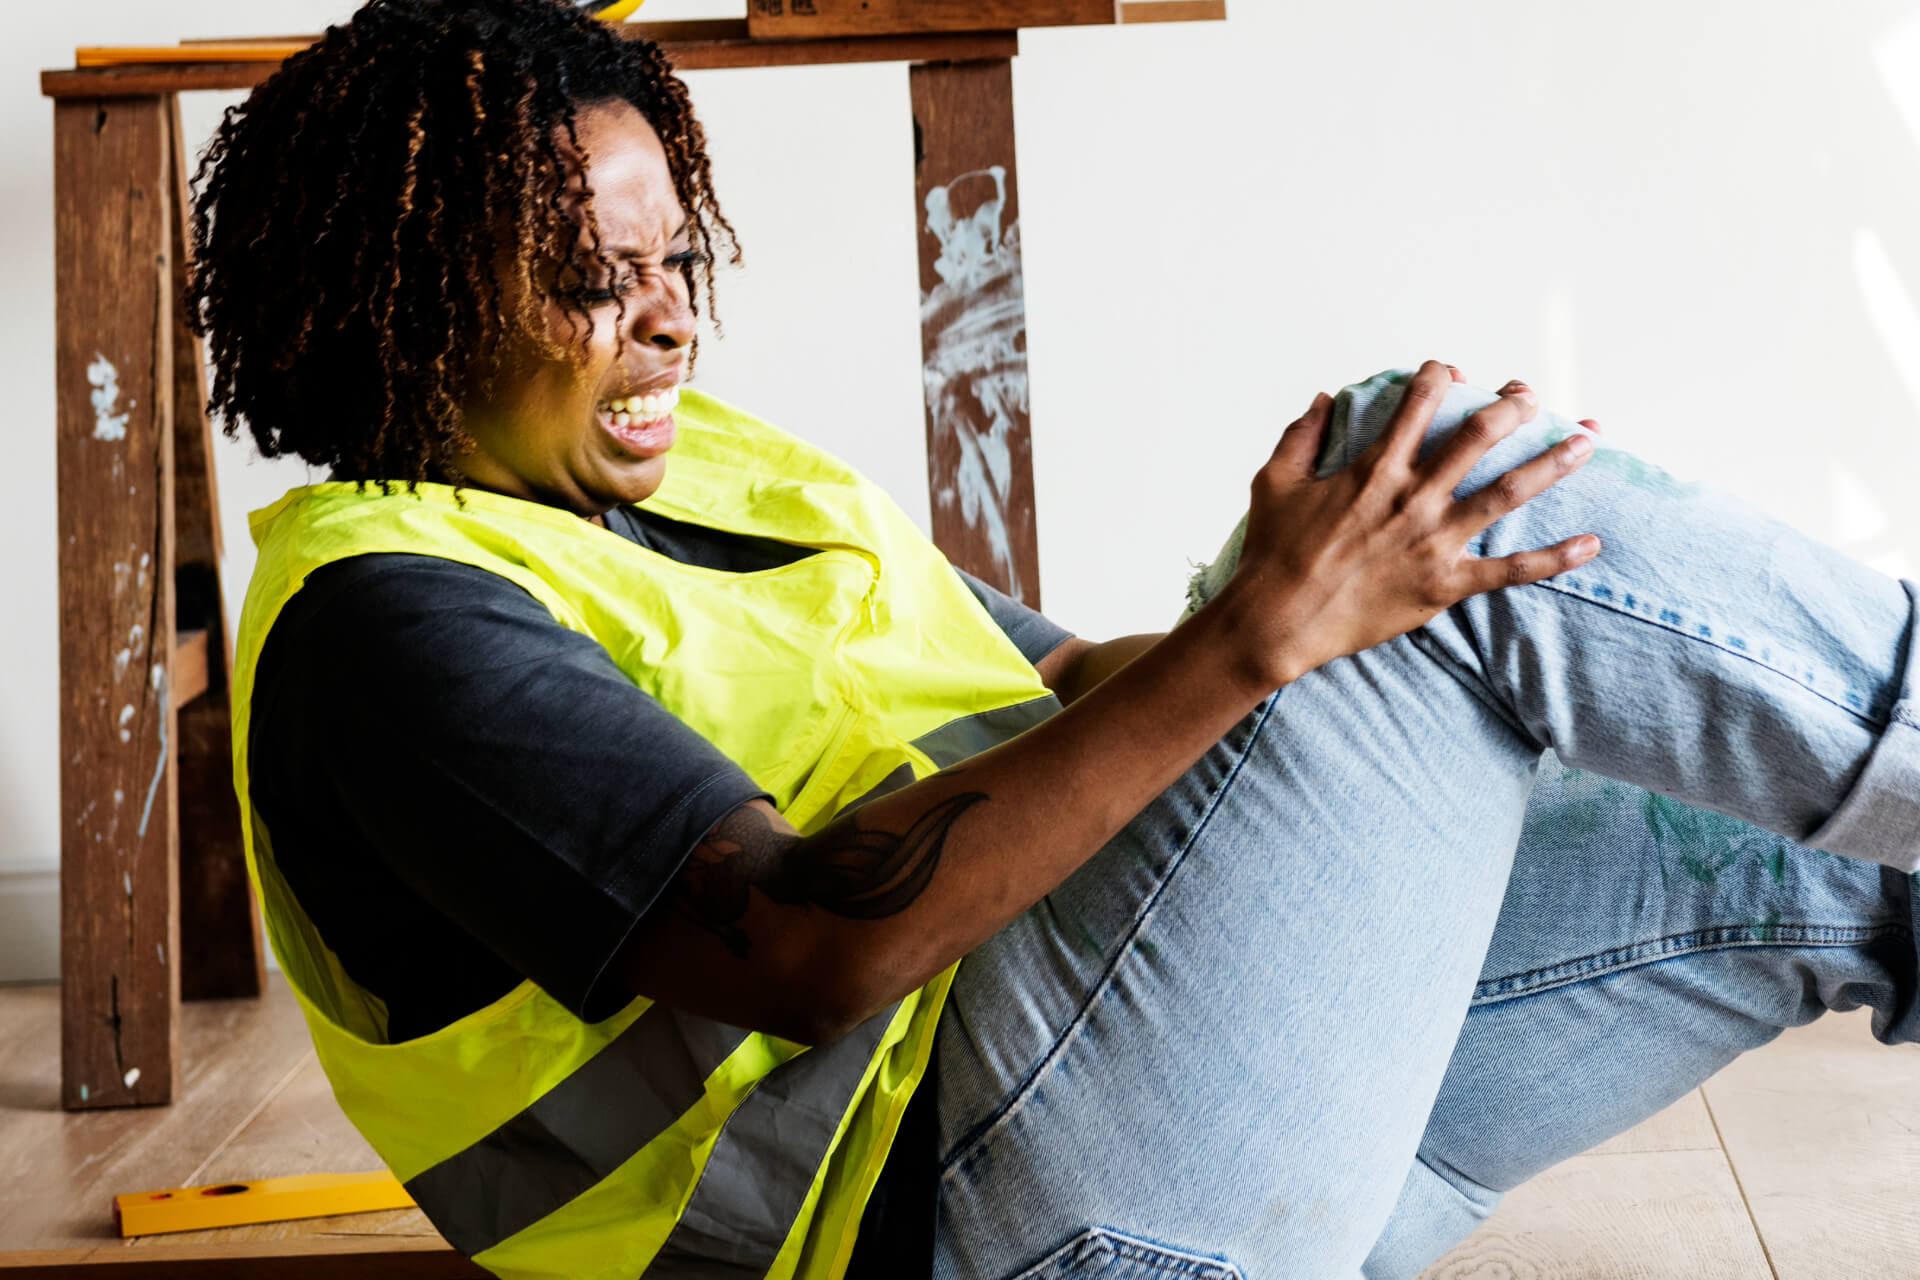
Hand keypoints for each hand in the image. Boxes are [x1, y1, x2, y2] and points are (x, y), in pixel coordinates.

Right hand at [1218, 360, 1600, 687]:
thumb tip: (1323, 399)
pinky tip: (1591, 543)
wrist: (1278, 620)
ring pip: (1507, 492)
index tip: (1453, 369)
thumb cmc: (1272, 553)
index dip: (1439, 377)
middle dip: (1512, 408)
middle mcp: (1412, 498)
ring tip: (1587, 440)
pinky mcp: (1444, 584)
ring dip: (1551, 463)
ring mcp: (1433, 541)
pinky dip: (1555, 558)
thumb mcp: (1275, 483)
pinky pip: (1511, 571)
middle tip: (1532, 396)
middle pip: (1478, 437)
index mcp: (1373, 470)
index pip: (1417, 405)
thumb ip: (1300, 436)